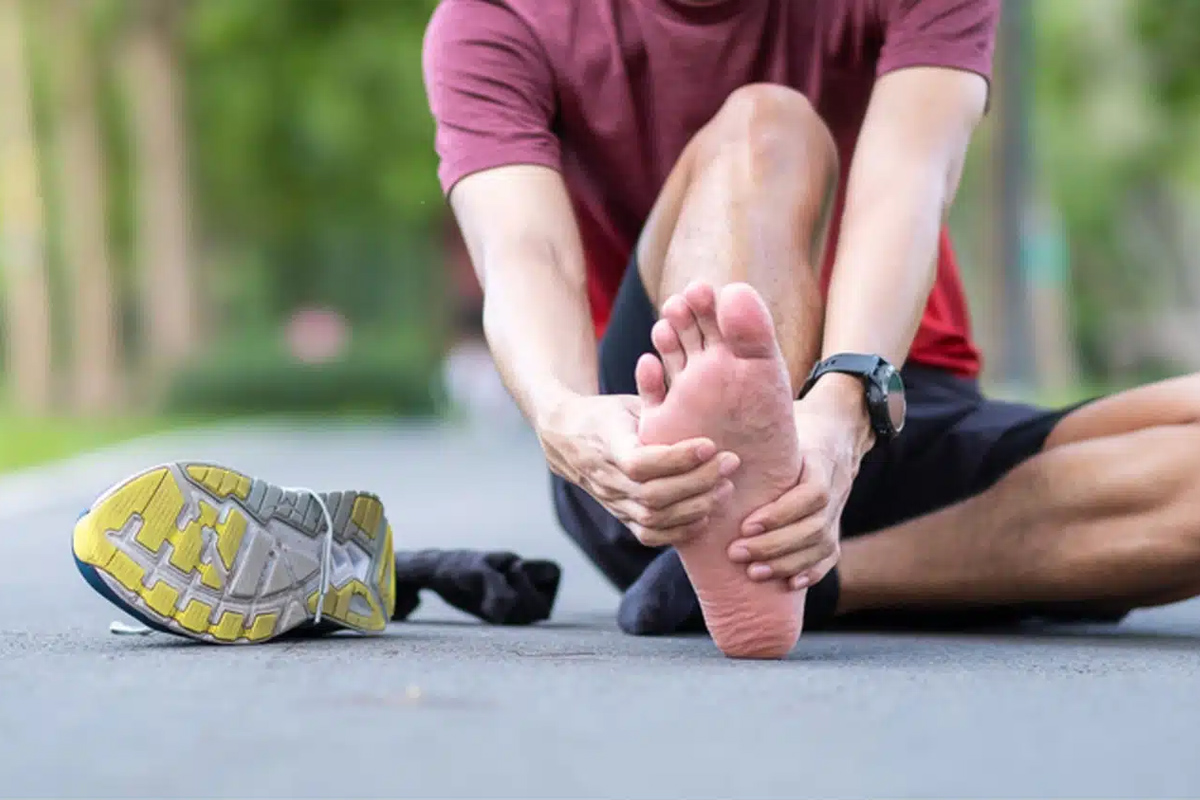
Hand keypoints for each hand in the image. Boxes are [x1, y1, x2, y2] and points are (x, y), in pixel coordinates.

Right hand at [539, 393, 739, 545]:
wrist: (567, 440)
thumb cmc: (607, 416)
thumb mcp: (627, 403)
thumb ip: (651, 397)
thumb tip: (671, 366)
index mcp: (607, 445)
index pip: (641, 462)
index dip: (678, 459)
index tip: (710, 445)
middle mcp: (607, 479)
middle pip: (654, 495)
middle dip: (698, 482)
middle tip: (730, 463)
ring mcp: (613, 502)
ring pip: (655, 518)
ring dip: (696, 506)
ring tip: (725, 487)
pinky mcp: (621, 517)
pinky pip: (650, 535)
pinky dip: (681, 530)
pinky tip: (706, 513)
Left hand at [727, 377, 869, 588]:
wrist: (839, 428)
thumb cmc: (797, 424)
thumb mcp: (782, 422)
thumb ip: (755, 432)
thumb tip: (709, 437)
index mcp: (821, 462)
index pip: (810, 495)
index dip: (781, 514)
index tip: (746, 525)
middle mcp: (836, 488)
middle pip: (814, 526)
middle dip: (774, 545)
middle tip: (736, 553)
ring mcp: (839, 510)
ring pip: (822, 544)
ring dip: (787, 562)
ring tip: (753, 571)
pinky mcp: (837, 525)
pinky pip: (831, 555)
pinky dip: (812, 572)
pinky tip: (788, 584)